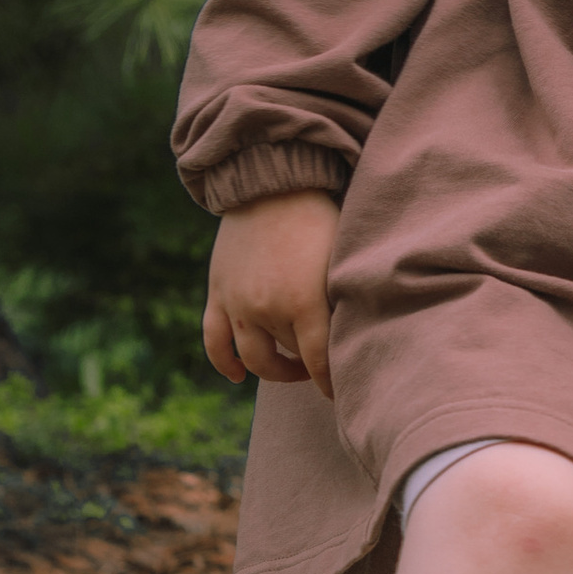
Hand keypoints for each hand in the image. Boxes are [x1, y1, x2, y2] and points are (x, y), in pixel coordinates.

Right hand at [203, 188, 340, 393]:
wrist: (271, 182)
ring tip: (292, 366)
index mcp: (304, 302)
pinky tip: (237, 375)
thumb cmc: (320, 217)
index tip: (342, 391)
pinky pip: (213, 340)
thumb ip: (344, 301)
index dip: (331, 382)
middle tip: (322, 369)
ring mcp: (237, 303)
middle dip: (307, 369)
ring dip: (272, 370)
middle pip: (288, 358)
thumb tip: (359, 338)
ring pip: (252, 358)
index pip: (319, 362)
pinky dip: (223, 363)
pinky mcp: (218, 292)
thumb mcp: (341, 259)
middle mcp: (266, 308)